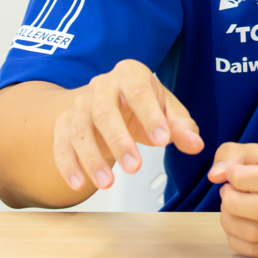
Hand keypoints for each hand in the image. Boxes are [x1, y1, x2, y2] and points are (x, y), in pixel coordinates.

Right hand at [53, 59, 202, 190]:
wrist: (113, 100)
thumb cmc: (142, 104)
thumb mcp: (166, 111)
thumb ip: (181, 127)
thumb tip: (196, 145)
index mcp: (130, 75)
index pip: (139, 92)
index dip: (150, 116)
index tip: (163, 140)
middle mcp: (101, 86)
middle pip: (104, 111)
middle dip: (119, 141)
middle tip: (134, 167)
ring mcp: (80, 104)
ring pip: (80, 130)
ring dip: (92, 159)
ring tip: (107, 183)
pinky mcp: (64, 123)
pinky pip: (61, 144)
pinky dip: (68, 165)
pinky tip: (79, 183)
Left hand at [208, 142, 257, 257]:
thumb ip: (235, 155)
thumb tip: (215, 175)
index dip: (238, 179)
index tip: (229, 176)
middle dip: (231, 202)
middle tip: (227, 194)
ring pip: (257, 232)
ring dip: (231, 222)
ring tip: (230, 209)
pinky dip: (238, 240)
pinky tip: (236, 225)